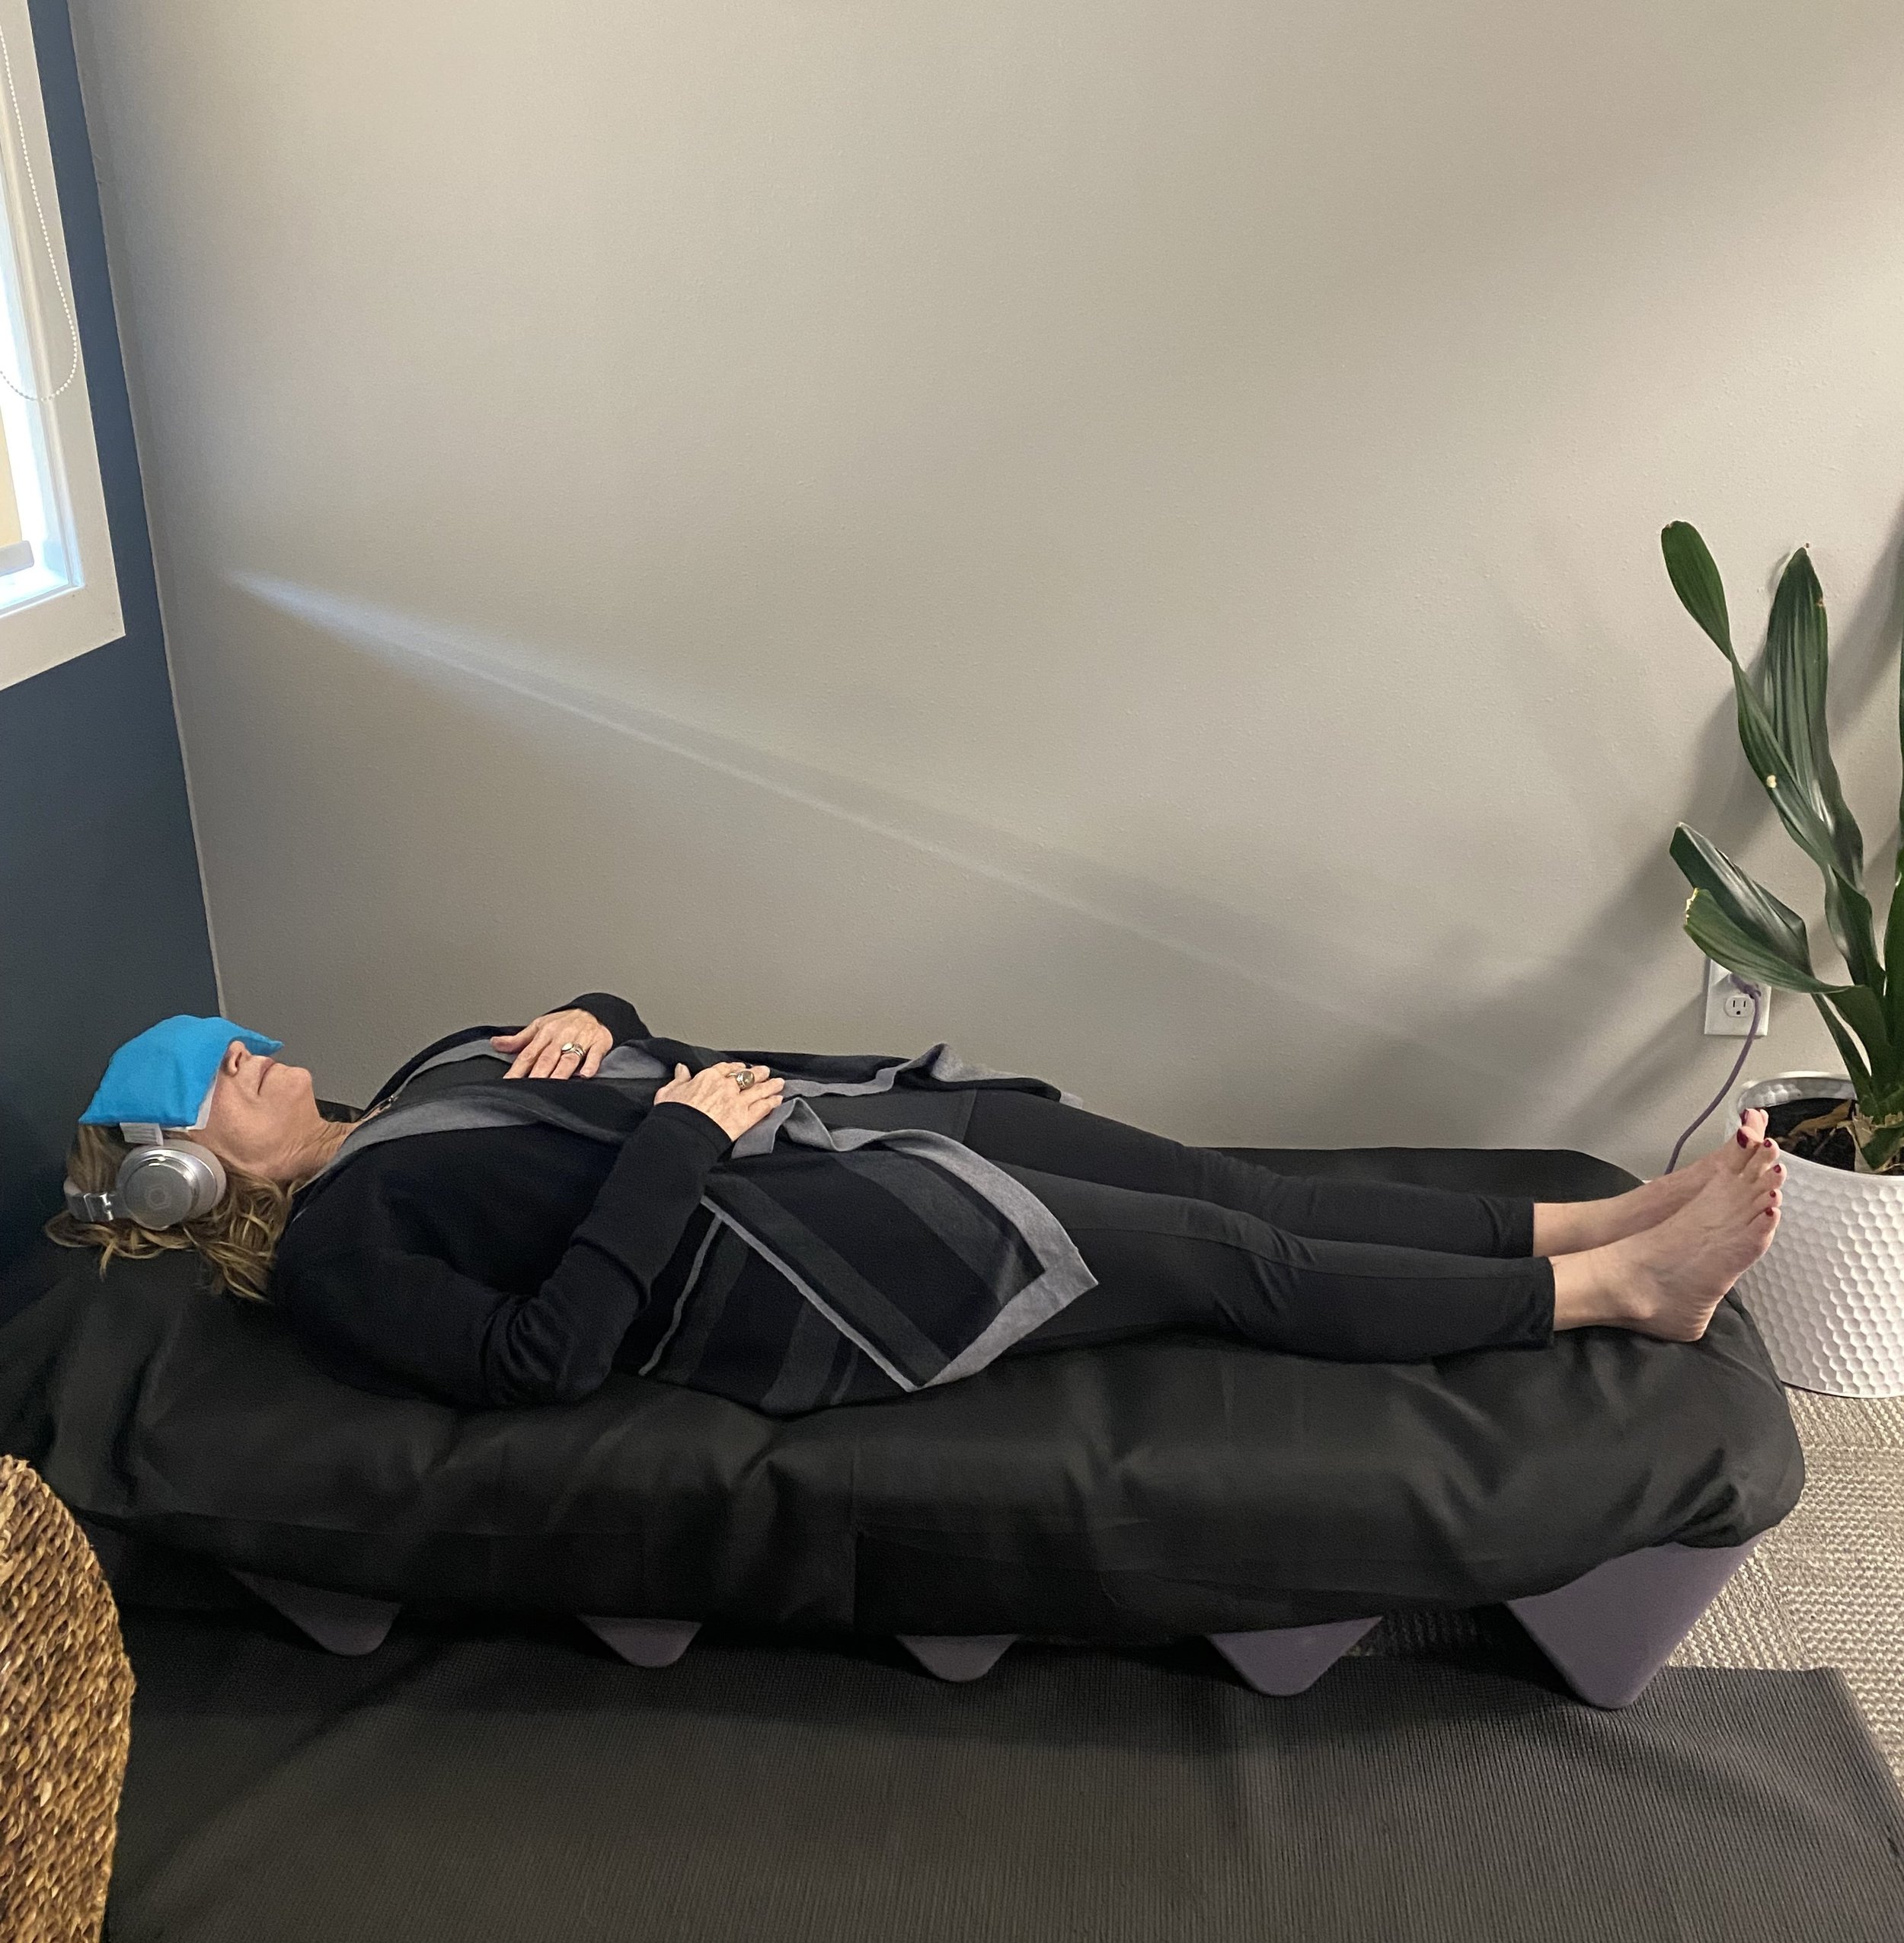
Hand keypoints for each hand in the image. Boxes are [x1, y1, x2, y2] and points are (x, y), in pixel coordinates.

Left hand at [490, 1008, 613, 1079]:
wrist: (594, 1012)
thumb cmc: (565, 1023)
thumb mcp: (539, 1026)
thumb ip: (518, 1039)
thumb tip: (495, 1043)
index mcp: (545, 1033)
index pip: (528, 1054)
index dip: (517, 1069)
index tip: (509, 1082)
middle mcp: (561, 1037)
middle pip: (547, 1058)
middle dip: (538, 1073)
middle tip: (529, 1088)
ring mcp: (581, 1040)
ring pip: (569, 1058)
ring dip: (560, 1072)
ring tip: (553, 1084)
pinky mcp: (599, 1043)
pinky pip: (594, 1055)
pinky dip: (590, 1064)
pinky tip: (585, 1075)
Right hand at [655, 1061, 785, 1140]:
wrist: (682, 1134)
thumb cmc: (673, 1114)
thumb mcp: (669, 1091)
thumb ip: (679, 1079)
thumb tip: (682, 1069)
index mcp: (708, 1078)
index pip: (725, 1069)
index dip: (735, 1068)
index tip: (740, 1067)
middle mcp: (726, 1087)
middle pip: (747, 1076)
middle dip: (758, 1073)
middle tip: (765, 1071)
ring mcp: (738, 1101)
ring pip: (759, 1090)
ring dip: (771, 1086)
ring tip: (779, 1083)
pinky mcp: (744, 1118)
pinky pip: (762, 1108)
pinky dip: (772, 1103)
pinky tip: (778, 1100)